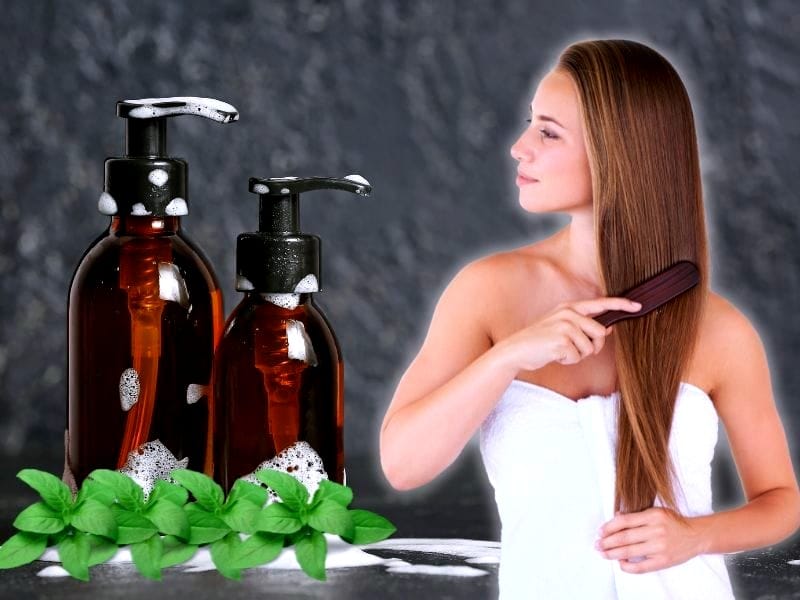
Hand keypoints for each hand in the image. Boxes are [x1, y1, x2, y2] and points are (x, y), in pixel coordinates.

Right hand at [496, 297, 641, 371]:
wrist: (516, 350)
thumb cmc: (541, 341)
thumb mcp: (562, 327)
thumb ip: (583, 325)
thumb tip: (608, 328)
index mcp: (570, 307)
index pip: (601, 304)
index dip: (621, 304)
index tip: (638, 306)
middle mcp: (568, 313)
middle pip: (600, 332)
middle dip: (592, 346)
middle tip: (574, 349)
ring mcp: (565, 326)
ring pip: (590, 347)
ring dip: (577, 355)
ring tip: (560, 351)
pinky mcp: (561, 340)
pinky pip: (577, 357)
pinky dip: (568, 361)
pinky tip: (555, 355)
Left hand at [595, 508, 706, 572]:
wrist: (696, 536)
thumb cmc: (673, 523)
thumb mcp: (656, 512)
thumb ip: (637, 515)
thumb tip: (616, 517)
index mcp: (653, 515)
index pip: (624, 521)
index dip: (609, 527)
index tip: (600, 532)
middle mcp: (656, 530)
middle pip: (624, 537)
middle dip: (607, 542)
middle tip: (596, 545)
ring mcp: (660, 547)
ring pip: (629, 551)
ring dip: (612, 554)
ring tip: (603, 554)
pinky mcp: (663, 561)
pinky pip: (641, 567)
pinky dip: (627, 566)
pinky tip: (620, 563)